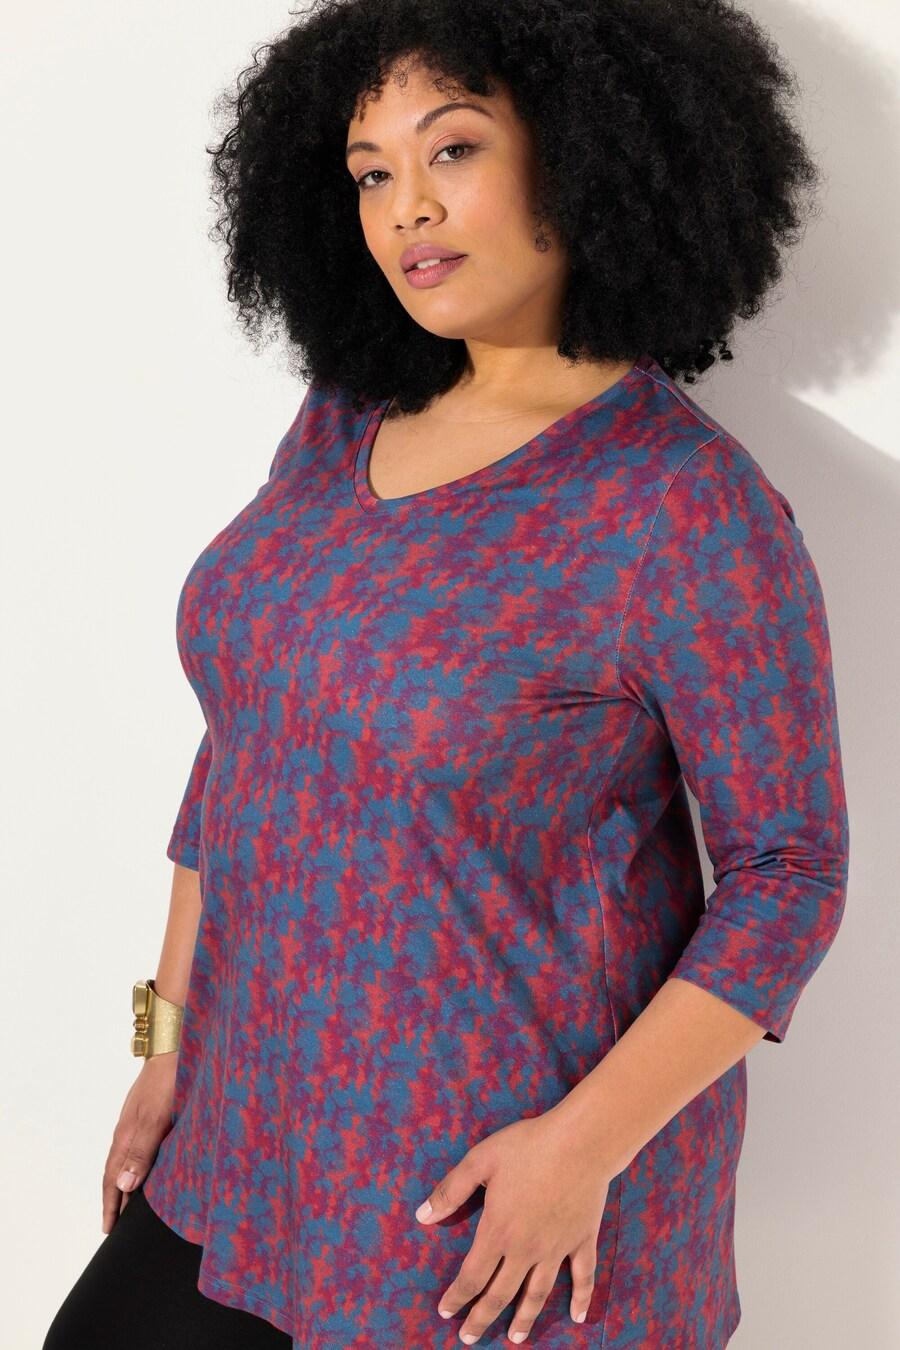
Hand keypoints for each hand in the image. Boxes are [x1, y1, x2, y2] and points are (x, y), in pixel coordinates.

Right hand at [101, 1053, 177, 1233]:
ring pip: (129, 1159)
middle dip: (116, 1199)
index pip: (112, 1178)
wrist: (175, 1046)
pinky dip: (140, 1164)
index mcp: (125, 1136)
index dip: (111, 1205)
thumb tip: (124, 1185)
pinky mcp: (151, 1112)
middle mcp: (128, 1130)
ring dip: (128, 1182)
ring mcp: (138, 1120)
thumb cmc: (168, 1082)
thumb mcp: (156, 1119)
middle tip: (116, 1224)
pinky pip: (141, 1146)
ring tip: (132, 1203)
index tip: (108, 1229)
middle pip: (117, 1171)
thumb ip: (141, 1152)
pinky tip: (151, 1167)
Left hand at [415, 1106, 611, 1343]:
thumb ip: (451, 1190)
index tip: (445, 1312)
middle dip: (482, 1318)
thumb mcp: (480, 1160)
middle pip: (500, 1294)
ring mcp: (556, 1248)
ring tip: (515, 1338)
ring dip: (525, 1319)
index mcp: (498, 1231)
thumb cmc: (528, 1147)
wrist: (580, 1143)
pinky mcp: (582, 1240)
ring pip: (537, 1294)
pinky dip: (581, 1298)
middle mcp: (526, 1249)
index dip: (457, 1297)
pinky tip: (577, 1317)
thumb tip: (423, 1216)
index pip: (472, 1276)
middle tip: (469, 1339)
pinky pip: (582, 1276)